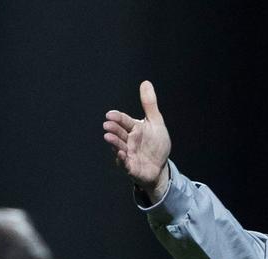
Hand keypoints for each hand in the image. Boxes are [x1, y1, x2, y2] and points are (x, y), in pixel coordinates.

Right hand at [103, 80, 172, 202]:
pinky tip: (122, 154)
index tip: (110, 115)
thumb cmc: (156, 144)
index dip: (117, 117)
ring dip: (114, 142)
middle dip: (113, 129)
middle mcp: (128, 140)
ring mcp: (128, 154)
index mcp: (133, 128)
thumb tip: (146, 82)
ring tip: (108, 137)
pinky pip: (125, 163)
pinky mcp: (130, 167)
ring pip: (119, 147)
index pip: (123, 120)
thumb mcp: (156, 123)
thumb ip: (149, 104)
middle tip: (107, 125)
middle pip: (119, 133)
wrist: (160, 167)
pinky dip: (123, 159)